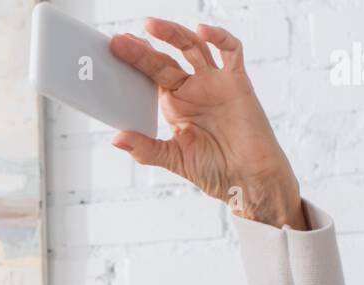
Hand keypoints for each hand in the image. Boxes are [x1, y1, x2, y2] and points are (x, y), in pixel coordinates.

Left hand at [109, 18, 306, 229]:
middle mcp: (193, 88)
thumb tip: (116, 139)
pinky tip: (202, 30)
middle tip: (120, 41)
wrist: (249, 179)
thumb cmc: (215, 169)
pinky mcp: (237, 81)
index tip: (115, 51)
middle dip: (144, 48)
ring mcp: (215, 82)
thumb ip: (146, 148)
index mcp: (175, 104)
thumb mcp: (174, 158)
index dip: (135, 61)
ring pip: (193, 47)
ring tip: (152, 26)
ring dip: (173, 34)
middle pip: (166, 58)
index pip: (150, 74)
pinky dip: (219, 37)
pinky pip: (231, 51)